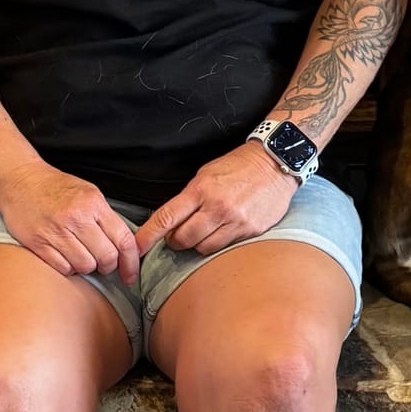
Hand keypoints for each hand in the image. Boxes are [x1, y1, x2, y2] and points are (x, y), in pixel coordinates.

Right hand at [0, 161, 140, 283]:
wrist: (19, 180)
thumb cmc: (54, 187)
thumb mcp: (88, 193)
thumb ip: (106, 218)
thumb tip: (124, 246)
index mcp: (93, 203)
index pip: (123, 240)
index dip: (131, 262)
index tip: (131, 275)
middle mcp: (76, 218)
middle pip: (106, 257)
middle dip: (108, 266)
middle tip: (103, 263)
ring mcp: (56, 232)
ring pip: (85, 266)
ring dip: (87, 267)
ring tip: (81, 255)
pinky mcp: (38, 243)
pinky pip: (63, 268)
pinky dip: (68, 268)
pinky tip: (65, 256)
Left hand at [137, 143, 297, 255]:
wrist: (274, 164)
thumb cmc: (237, 167)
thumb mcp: (206, 174)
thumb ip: (189, 198)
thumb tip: (171, 221)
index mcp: (201, 190)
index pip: (167, 217)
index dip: (148, 235)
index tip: (136, 247)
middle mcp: (216, 207)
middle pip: (182, 239)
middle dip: (175, 241)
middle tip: (178, 234)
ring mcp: (235, 221)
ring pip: (202, 247)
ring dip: (196, 243)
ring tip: (202, 230)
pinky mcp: (250, 231)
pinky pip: (223, 247)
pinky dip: (216, 242)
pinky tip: (221, 230)